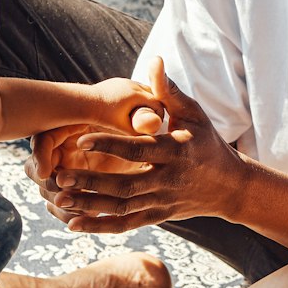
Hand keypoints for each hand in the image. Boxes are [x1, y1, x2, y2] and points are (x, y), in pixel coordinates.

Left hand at [42, 58, 242, 234]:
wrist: (229, 186)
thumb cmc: (207, 142)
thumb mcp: (193, 114)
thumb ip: (168, 92)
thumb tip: (154, 60)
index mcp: (176, 151)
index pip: (138, 149)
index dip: (109, 144)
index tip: (80, 139)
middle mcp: (168, 180)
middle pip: (125, 185)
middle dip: (91, 183)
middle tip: (58, 176)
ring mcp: (162, 202)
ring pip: (121, 209)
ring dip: (89, 206)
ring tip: (57, 199)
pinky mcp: (157, 217)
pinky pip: (125, 225)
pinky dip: (99, 226)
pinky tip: (72, 224)